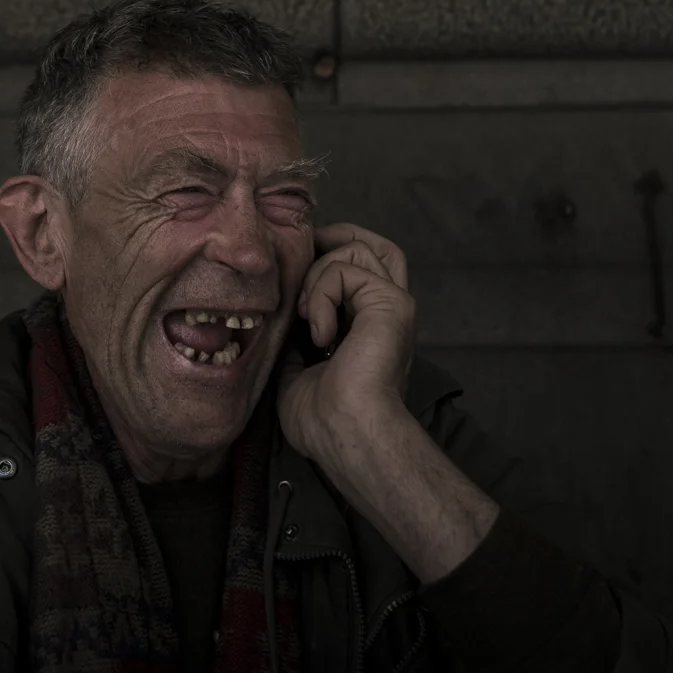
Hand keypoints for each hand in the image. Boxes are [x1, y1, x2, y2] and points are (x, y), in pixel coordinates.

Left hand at [276, 222, 416, 461]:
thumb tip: (279, 320)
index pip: (358, 269)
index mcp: (368, 327)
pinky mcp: (393, 304)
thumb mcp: (294, 372)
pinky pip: (348, 269)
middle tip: (301, 260)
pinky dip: (322, 292)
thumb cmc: (323, 420)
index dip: (325, 256)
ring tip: (306, 314)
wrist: (346, 434)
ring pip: (359, 248)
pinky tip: (319, 330)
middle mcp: (386, 311)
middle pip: (374, 245)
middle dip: (335, 239)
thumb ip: (293, 341)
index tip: (291, 271)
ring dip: (318, 272)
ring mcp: (394, 305)